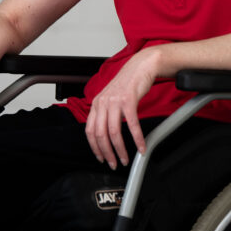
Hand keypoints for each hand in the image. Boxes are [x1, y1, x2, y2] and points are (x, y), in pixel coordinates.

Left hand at [85, 49, 159, 168]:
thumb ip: (106, 113)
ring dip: (120, 149)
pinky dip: (137, 139)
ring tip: (125, 159)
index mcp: (96, 104)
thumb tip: (105, 133)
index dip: (94, 147)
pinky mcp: (128, 100)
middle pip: (100, 134)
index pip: (90, 130)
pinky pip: (132, 124)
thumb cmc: (128, 83)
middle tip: (114, 163)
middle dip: (107, 153)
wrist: (140, 66)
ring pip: (113, 132)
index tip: (101, 158)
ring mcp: (114, 101)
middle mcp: (102, 103)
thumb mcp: (111, 98)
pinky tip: (141, 147)